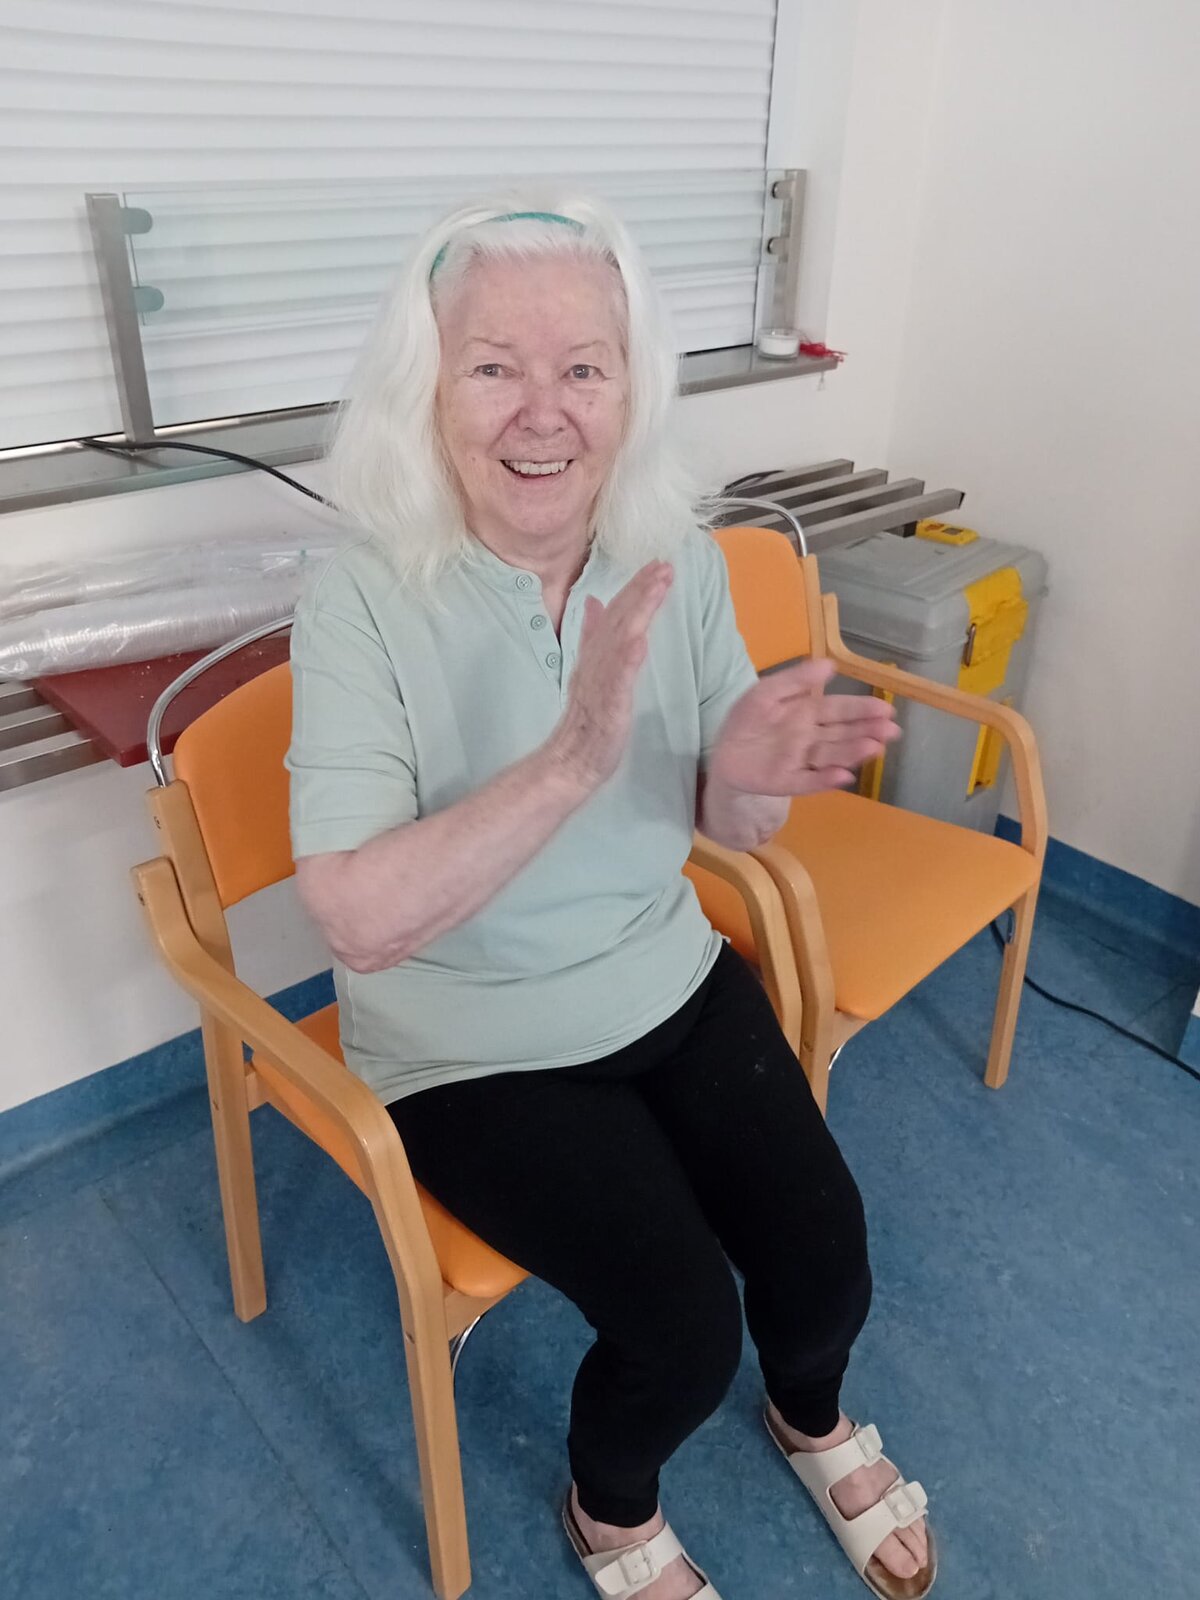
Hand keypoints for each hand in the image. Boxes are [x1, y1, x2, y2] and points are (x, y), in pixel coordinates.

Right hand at [547, 561, 673, 789]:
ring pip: (621, 638)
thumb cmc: (586, 719)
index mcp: (597, 653)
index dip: (637, 587)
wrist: (570, 759)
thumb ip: (592, 635)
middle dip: (642, 589)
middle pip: (621, 618)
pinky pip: (617, 678)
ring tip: (657, 587)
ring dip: (639, 610)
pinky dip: (628, 658)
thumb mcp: (590, 670)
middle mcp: (598, 661)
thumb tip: (592, 602)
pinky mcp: (607, 705)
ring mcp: (602, 681)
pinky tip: (640, 639)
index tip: (657, 564)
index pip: (618, 613)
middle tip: (663, 565)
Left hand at [709, 658, 899, 796]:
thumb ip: (795, 679)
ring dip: (852, 753)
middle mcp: (810, 738)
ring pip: (831, 756)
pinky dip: (825, 780)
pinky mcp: (786, 782)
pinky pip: (807, 781)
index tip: (887, 708)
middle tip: (892, 731)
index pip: (839, 710)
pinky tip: (843, 777)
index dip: (862, 709)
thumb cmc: (747, 720)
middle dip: (867, 732)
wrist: (722, 752)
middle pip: (842, 734)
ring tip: (874, 748)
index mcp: (807, 713)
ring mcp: (800, 762)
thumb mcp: (767, 691)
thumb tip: (830, 664)